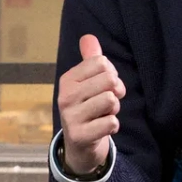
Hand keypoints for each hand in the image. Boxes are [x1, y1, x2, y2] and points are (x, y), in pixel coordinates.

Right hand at [57, 34, 124, 176]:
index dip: (112, 73)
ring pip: (110, 100)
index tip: (105, 86)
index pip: (102, 62)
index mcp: (68, 79)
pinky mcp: (79, 135)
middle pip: (108, 80)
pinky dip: (113, 126)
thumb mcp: (87, 83)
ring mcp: (70, 117)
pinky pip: (111, 122)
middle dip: (116, 92)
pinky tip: (103, 128)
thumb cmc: (87, 108)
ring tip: (103, 115)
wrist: (80, 145)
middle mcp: (65, 96)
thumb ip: (90, 60)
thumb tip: (88, 36)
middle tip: (108, 103)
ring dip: (114, 110)